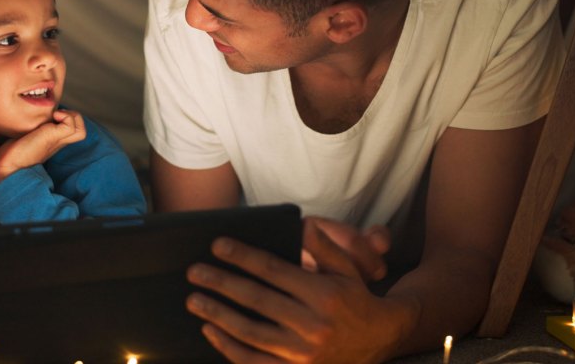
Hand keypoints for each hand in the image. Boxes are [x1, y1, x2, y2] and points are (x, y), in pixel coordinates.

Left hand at [0, 109, 86, 181]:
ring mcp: (57, 141)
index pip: (72, 131)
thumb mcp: (23, 138)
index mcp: (53, 143)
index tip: (52, 115)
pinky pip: (71, 125)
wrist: (6, 167)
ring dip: (72, 116)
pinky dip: (67, 116)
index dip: (67, 119)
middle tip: (56, 114)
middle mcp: (58, 142)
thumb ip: (30, 130)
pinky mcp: (53, 138)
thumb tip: (25, 116)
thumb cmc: (10, 154)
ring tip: (57, 115)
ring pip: (80, 129)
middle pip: (80, 131)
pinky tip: (53, 117)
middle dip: (73, 117)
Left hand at [185, 218, 417, 363]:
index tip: (218, 246)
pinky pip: (255, 362)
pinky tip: (211, 331)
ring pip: (251, 333)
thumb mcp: (346, 268)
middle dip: (221, 284)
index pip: (273, 271)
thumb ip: (323, 246)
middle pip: (256, 300)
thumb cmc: (355, 298)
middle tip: (194, 272)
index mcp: (322, 294)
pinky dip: (229, 348)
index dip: (243, 256)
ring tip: (194, 300)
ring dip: (218, 315)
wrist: (380, 341)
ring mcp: (303, 353)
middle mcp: (312, 325)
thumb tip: (301, 224)